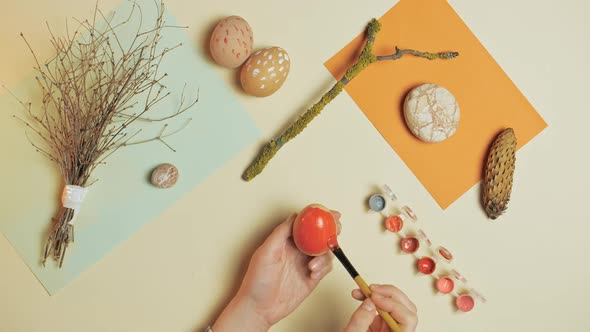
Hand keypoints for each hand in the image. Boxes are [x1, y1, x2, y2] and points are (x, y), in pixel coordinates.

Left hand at [213, 211, 340, 330]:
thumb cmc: (257, 280)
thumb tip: (294, 216)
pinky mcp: (312, 278)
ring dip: (324, 255)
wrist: (260, 308)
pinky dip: (324, 268)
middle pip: (319, 236)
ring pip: (325, 252)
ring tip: (312, 265)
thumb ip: (281, 233)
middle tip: (336, 230)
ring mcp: (305, 264)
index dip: (318, 218)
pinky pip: (325, 268)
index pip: (305, 225)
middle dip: (330, 231)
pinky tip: (313, 272)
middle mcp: (297, 251)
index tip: (329, 213)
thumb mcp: (266, 252)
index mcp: (286, 241)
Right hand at [344, 284, 417, 331]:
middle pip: (406, 308)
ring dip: (381, 293)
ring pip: (396, 304)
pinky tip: (363, 295)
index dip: (393, 304)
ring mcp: (390, 328)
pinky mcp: (381, 324)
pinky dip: (373, 297)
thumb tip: (369, 303)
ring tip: (365, 290)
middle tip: (372, 290)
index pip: (407, 319)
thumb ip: (360, 321)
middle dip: (389, 294)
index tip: (375, 297)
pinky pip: (383, 306)